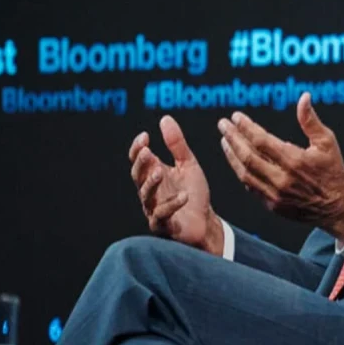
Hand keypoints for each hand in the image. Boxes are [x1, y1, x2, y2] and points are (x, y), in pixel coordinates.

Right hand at [129, 116, 224, 254]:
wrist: (206, 222)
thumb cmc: (194, 193)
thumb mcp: (188, 164)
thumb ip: (177, 144)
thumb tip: (165, 119)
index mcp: (154, 175)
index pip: (139, 160)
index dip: (138, 148)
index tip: (145, 136)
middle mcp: (150, 191)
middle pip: (137, 176)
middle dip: (141, 164)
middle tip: (148, 152)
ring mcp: (154, 208)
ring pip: (145, 195)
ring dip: (151, 183)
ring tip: (160, 171)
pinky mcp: (163, 225)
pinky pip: (162, 215)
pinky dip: (172, 205)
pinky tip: (183, 196)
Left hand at [218, 93, 343, 240]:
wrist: (337, 207)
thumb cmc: (332, 171)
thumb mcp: (326, 142)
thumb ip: (310, 120)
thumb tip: (303, 97)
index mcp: (294, 161)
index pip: (261, 140)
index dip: (246, 127)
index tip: (236, 117)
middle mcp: (281, 179)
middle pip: (247, 156)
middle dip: (232, 138)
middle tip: (223, 125)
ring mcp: (275, 194)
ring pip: (244, 173)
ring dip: (231, 155)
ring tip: (225, 140)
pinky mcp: (272, 205)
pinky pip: (250, 186)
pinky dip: (241, 171)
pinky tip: (237, 160)